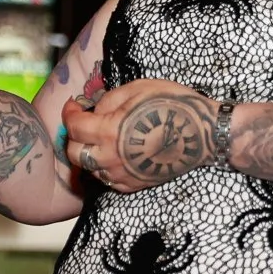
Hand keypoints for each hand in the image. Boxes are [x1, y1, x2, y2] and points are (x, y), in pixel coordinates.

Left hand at [62, 78, 218, 194]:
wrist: (203, 134)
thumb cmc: (173, 105)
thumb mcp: (139, 88)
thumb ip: (110, 98)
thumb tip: (95, 110)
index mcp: (109, 131)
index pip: (74, 127)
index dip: (69, 113)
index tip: (74, 105)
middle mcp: (110, 157)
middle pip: (74, 153)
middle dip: (74, 136)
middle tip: (83, 124)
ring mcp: (122, 174)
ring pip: (89, 169)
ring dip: (88, 153)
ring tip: (99, 140)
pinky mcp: (133, 185)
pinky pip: (107, 180)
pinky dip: (104, 167)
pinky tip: (113, 155)